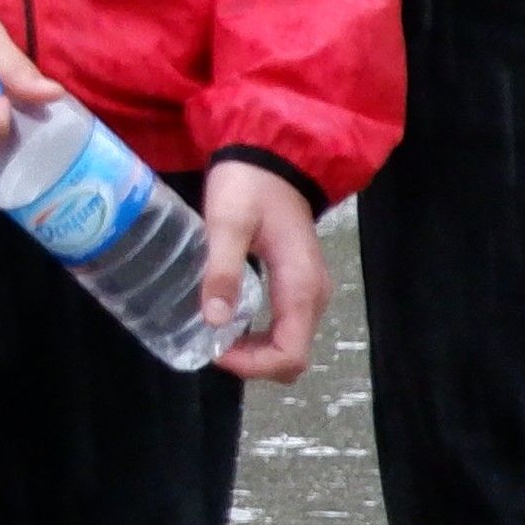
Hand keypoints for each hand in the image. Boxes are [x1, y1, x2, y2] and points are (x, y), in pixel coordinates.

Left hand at [202, 162, 327, 382]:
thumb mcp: (227, 223)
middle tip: (210, 345)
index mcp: (301, 287)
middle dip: (251, 363)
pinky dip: (261, 337)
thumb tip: (214, 321)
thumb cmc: (249, 186)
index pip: (290, 354)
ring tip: (216, 336)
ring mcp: (310, 292)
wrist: (272, 158)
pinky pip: (286, 327)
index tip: (214, 350)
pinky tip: (231, 322)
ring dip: (255, 353)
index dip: (252, 366)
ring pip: (291, 345)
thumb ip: (222, 270)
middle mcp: (314, 296)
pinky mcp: (300, 285)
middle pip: (293, 356)